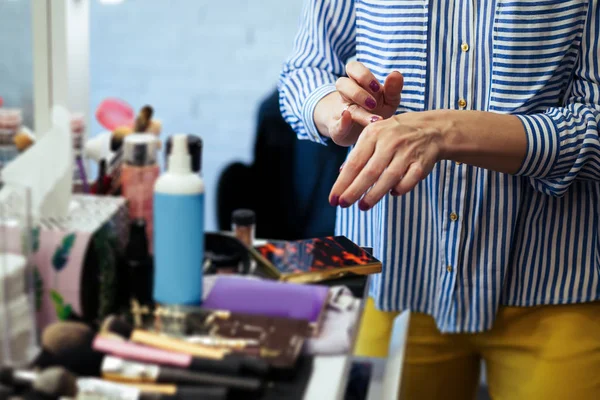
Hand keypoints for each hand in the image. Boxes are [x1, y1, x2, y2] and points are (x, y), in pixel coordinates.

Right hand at [314, 62, 403, 145]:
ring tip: (372, 119)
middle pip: (342, 83)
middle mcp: (346, 96)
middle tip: (373, 104)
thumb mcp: (388, 101)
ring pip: (339, 103)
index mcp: (358, 84)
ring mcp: (341, 113)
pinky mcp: (338, 131)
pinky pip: (335, 126)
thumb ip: (393, 89)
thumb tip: (396, 74)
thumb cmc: (377, 112)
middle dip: (358, 92)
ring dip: (354, 111)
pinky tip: (351, 122)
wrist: (362, 133)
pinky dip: (342, 124)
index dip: (363, 75)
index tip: (377, 88)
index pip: (353, 68)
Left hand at [329, 112, 444, 209]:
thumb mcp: (375, 135)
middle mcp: (389, 142)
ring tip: (362, 206)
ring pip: (388, 178)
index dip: (342, 182)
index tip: (333, 198)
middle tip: (343, 204)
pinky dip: (400, 189)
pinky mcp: (421, 164)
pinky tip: (392, 193)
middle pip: (369, 172)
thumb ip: (358, 154)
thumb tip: (342, 174)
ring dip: (374, 195)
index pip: (354, 162)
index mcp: (373, 134)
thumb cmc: (395, 135)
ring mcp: (407, 153)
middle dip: (354, 191)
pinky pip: (408, 181)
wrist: (431, 129)